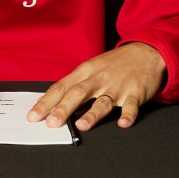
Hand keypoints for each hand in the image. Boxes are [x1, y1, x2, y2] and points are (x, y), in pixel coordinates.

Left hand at [27, 42, 165, 130]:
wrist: (145, 52)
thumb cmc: (114, 63)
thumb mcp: (91, 68)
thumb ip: (74, 84)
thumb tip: (50, 101)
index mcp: (85, 72)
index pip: (61, 87)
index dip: (46, 102)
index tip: (33, 116)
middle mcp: (99, 78)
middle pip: (78, 93)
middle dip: (64, 108)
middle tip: (51, 123)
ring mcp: (117, 86)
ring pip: (103, 101)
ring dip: (92, 113)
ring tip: (82, 125)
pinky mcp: (136, 92)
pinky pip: (131, 105)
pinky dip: (128, 114)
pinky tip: (122, 123)